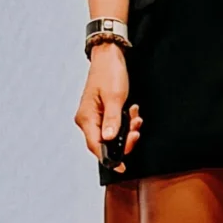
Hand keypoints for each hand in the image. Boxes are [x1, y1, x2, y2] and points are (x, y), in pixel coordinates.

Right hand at [74, 44, 141, 170]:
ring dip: (127, 130)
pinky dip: (126, 122)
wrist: (110, 55)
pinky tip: (133, 113)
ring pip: (111, 134)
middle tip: (136, 132)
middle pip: (105, 143)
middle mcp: (87, 119)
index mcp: (86, 117)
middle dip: (124, 140)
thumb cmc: (109, 72)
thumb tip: (109, 139)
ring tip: (136, 117)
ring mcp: (94, 116)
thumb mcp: (115, 96)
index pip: (96, 146)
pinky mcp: (102, 112)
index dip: (109, 158)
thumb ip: (113, 120)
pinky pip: (114, 125)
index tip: (122, 167)